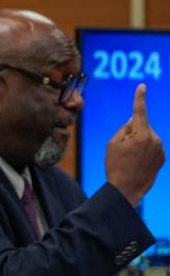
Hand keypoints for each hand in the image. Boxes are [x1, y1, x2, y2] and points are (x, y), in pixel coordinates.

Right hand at [105, 84, 164, 204]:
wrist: (127, 189)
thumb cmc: (116, 166)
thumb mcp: (112, 144)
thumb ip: (124, 129)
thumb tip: (134, 120)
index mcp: (141, 134)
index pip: (140, 111)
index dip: (139, 97)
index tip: (142, 86)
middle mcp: (154, 139)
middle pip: (142, 126)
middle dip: (133, 132)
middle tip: (123, 149)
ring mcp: (160, 149)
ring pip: (148, 137)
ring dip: (139, 142)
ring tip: (130, 159)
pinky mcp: (163, 157)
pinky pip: (152, 147)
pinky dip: (145, 151)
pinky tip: (138, 163)